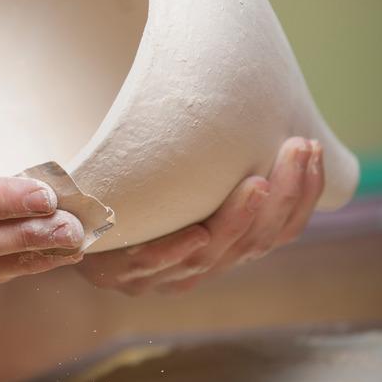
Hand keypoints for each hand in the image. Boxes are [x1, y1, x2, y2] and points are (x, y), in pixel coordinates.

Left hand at [76, 137, 323, 295]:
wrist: (71, 214)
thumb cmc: (136, 184)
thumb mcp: (185, 169)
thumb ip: (220, 158)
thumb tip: (264, 107)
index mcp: (223, 245)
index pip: (277, 229)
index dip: (301, 195)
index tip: (311, 149)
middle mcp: (198, 264)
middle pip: (254, 243)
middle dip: (281, 199)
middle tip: (295, 150)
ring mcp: (159, 274)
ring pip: (210, 257)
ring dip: (237, 222)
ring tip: (256, 183)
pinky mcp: (117, 272)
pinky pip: (149, 264)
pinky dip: (175, 251)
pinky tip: (198, 234)